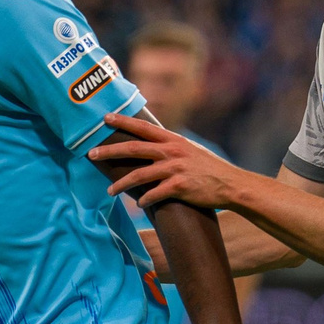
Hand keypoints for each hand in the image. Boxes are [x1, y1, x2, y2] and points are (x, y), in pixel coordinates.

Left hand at [93, 114, 241, 209]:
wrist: (232, 185)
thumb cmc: (210, 170)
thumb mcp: (191, 151)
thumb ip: (172, 148)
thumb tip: (153, 146)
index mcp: (173, 140)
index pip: (143, 127)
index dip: (123, 121)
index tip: (105, 117)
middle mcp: (172, 151)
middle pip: (134, 148)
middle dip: (110, 151)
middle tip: (92, 154)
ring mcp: (176, 168)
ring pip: (140, 174)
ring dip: (122, 184)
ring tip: (110, 191)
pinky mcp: (180, 186)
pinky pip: (155, 194)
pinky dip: (145, 200)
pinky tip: (139, 205)